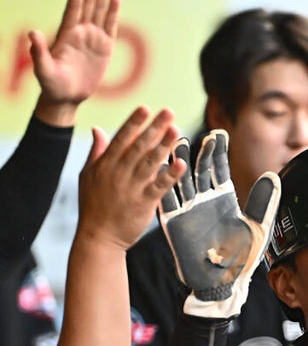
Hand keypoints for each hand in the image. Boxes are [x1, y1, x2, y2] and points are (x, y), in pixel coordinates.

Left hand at [32, 0, 120, 126]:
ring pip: (98, 10)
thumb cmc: (52, 85)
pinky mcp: (104, 47)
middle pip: (88, 4)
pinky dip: (113, 11)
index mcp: (66, 35)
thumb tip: (32, 33)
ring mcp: (92, 38)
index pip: (73, 9)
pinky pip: (110, 26)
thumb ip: (39, 52)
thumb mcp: (43, 70)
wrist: (66, 97)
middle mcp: (79, 32)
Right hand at [77, 106, 186, 250]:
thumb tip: (97, 129)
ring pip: (150, 162)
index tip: (145, 108)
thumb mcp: (87, 175)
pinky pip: (159, 186)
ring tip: (176, 130)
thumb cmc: (93, 205)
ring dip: (164, 145)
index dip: (134, 123)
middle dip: (154, 128)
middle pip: (139, 146)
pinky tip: (181, 163)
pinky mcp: (144, 203)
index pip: (121, 138)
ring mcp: (132, 188)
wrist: (98, 237)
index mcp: (105, 164)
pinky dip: (170, 175)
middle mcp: (119, 173)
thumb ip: (96, 152)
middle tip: (169, 112)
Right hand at [159, 130, 280, 318]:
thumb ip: (264, 201)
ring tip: (173, 141)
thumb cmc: (242, 258)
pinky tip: (159, 166)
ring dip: (176, 160)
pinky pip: (165, 199)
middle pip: (198, 168)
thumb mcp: (258, 227)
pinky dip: (162, 182)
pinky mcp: (174, 221)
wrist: (222, 284)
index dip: (217, 150)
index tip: (218, 133)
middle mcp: (204, 200)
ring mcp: (187, 209)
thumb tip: (272, 175)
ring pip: (179, 178)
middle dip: (198, 151)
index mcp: (224, 198)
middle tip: (197, 133)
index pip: (218, 167)